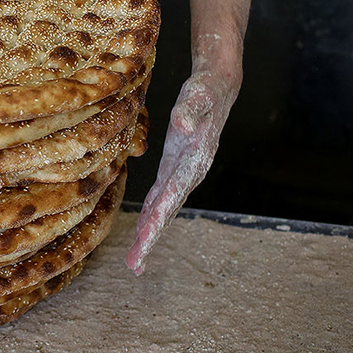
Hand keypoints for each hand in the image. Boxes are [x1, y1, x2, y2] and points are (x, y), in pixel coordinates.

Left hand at [126, 57, 241, 273]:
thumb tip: (183, 125)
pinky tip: (142, 229)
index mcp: (193, 162)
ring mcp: (183, 172)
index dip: (157, 219)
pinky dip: (151, 214)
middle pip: (167, 212)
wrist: (218, 87)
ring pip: (164, 209)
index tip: (144, 240)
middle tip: (134, 265)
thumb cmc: (206, 91)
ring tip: (135, 259)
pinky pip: (161, 196)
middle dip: (151, 239)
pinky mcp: (175, 166)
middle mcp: (189, 173)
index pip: (171, 197)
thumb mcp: (197, 96)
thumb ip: (190, 111)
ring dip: (150, 233)